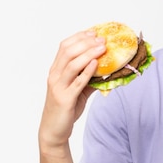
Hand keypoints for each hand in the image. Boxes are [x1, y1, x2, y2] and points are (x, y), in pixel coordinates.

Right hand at [38, 30, 106, 150]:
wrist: (54, 130)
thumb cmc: (65, 109)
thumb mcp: (78, 91)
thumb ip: (90, 79)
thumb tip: (108, 70)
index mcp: (55, 71)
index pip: (64, 47)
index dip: (79, 37)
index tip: (93, 32)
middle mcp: (55, 76)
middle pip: (68, 52)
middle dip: (86, 42)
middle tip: (101, 39)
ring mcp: (58, 87)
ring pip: (72, 64)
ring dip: (88, 53)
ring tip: (102, 48)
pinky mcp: (65, 99)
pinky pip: (77, 82)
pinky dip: (87, 72)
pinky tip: (97, 64)